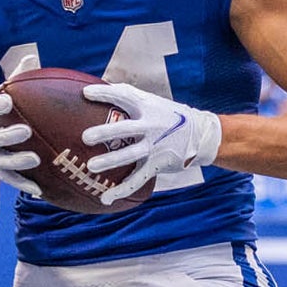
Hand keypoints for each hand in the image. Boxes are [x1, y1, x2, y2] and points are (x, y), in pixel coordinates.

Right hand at [0, 89, 41, 198]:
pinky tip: (40, 190)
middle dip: (7, 135)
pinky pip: (10, 180)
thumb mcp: (2, 97)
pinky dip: (24, 184)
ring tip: (34, 159)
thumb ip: (15, 79)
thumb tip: (31, 55)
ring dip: (16, 162)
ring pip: (1, 162)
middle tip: (25, 131)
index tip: (7, 100)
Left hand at [80, 80, 222, 205]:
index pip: (124, 96)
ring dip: (110, 161)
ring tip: (91, 167)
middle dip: (106, 133)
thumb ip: (129, 96)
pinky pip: (137, 179)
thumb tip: (96, 88)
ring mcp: (154, 146)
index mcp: (147, 107)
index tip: (85, 94)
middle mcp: (151, 125)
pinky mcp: (157, 164)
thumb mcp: (153, 102)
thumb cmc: (169, 115)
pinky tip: (105, 198)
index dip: (105, 94)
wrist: (201, 135)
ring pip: (130, 155)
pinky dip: (121, 190)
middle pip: (125, 129)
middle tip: (86, 137)